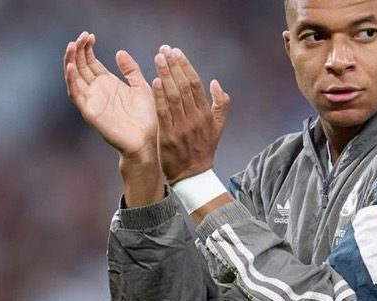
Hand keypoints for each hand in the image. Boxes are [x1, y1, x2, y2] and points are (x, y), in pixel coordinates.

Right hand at [64, 31, 156, 160]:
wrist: (148, 140)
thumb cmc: (147, 117)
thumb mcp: (140, 87)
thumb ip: (131, 70)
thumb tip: (119, 52)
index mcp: (108, 84)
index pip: (90, 62)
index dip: (87, 48)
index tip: (89, 35)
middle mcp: (97, 92)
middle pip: (80, 67)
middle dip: (78, 51)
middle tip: (81, 36)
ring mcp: (92, 102)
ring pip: (74, 79)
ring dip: (70, 62)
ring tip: (72, 46)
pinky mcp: (90, 113)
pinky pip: (77, 95)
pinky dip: (72, 81)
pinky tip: (71, 67)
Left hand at [152, 45, 230, 183]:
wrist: (193, 175)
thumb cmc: (204, 149)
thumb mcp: (218, 127)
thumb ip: (221, 104)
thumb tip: (215, 82)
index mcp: (207, 114)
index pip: (195, 84)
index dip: (185, 66)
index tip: (176, 52)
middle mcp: (195, 118)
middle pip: (184, 86)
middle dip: (173, 65)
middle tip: (164, 50)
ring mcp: (181, 127)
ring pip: (174, 96)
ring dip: (165, 75)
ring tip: (158, 58)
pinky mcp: (168, 136)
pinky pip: (164, 112)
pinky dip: (160, 96)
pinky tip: (155, 81)